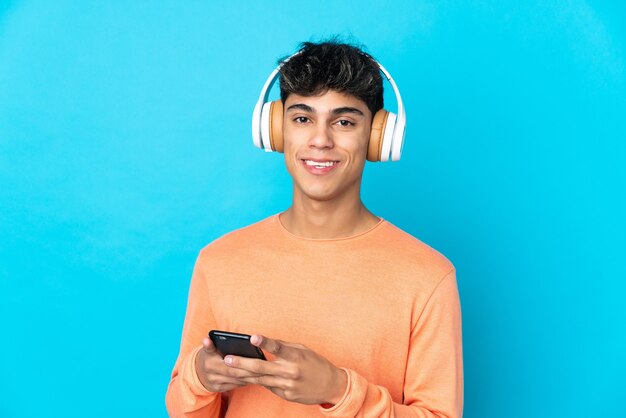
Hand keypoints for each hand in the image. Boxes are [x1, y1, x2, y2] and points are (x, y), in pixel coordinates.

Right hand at [195, 337, 260, 392]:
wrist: (197, 373)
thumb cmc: (208, 356)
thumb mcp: (207, 350)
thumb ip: (209, 345)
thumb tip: (206, 339)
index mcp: (210, 364)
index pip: (228, 364)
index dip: (241, 362)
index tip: (254, 359)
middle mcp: (212, 376)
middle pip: (235, 374)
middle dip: (249, 370)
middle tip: (264, 366)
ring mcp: (216, 384)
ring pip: (237, 381)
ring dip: (250, 377)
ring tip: (263, 371)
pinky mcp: (220, 389)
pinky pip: (236, 385)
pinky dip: (246, 381)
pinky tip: (257, 377)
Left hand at [223, 335, 347, 404]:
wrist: (330, 385)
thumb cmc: (315, 363)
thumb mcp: (303, 350)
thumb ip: (284, 346)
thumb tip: (264, 343)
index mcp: (296, 357)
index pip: (278, 347)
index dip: (265, 342)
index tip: (253, 337)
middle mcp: (291, 371)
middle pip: (262, 367)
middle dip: (242, 363)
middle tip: (227, 358)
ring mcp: (288, 385)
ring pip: (260, 379)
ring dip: (243, 374)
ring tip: (228, 368)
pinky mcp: (286, 395)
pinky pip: (268, 386)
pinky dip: (255, 381)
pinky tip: (242, 377)